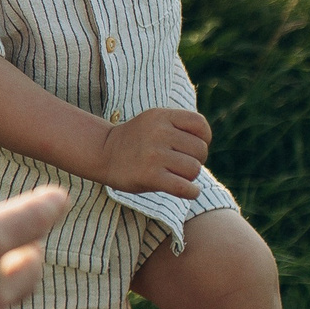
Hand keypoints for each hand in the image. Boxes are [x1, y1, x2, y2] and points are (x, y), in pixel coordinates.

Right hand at [89, 107, 209, 199]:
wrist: (103, 153)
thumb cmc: (136, 141)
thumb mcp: (155, 122)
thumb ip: (180, 126)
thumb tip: (206, 145)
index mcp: (161, 116)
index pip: (200, 125)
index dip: (203, 138)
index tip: (191, 147)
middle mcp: (158, 133)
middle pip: (200, 150)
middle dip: (195, 160)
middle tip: (179, 164)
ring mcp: (154, 155)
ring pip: (194, 169)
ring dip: (189, 176)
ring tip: (174, 175)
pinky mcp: (150, 176)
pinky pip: (185, 188)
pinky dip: (191, 192)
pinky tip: (187, 191)